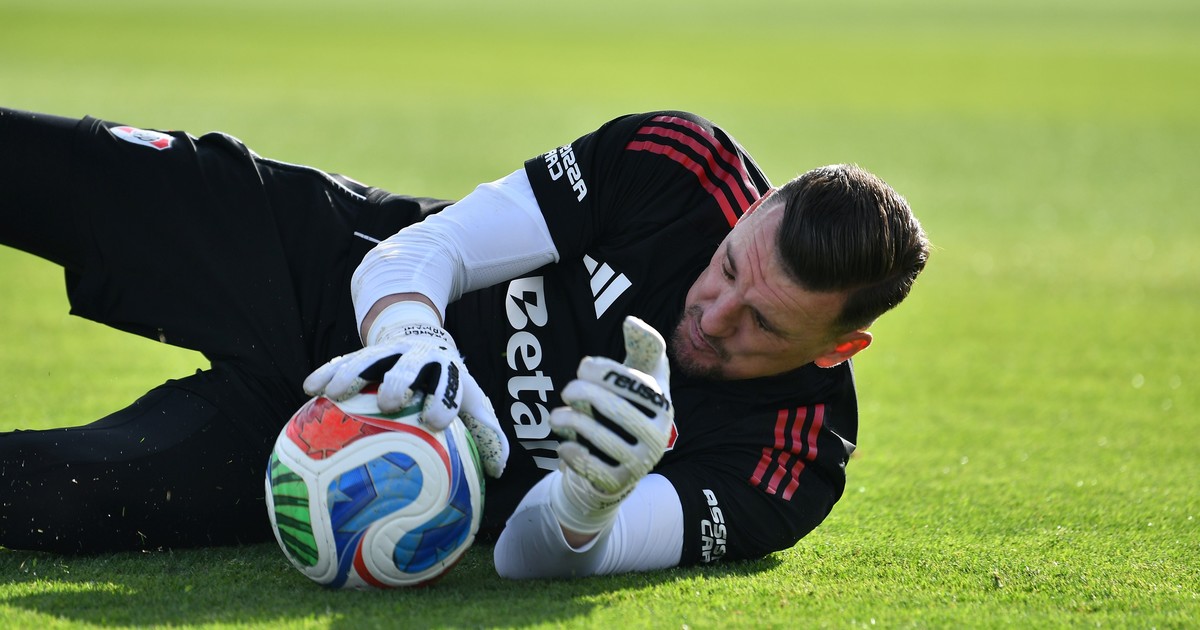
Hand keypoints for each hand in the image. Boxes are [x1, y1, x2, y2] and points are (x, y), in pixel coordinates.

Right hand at [303, 301, 507, 476]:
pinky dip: (327, 372)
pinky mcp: (362, 352)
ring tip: (337, 393)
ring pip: (369, 358)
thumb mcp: (471, 401)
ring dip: (354, 373)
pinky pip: (342, 360)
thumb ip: (486, 433)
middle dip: (400, 381)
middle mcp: (417, 357)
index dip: (443, 399)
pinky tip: (310, 388)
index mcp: (446, 370)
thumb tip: (498, 470)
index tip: (434, 421)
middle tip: (389, 402)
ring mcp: (387, 352)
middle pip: (409, 365)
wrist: (424, 340)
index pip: (449, 383)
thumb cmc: (448, 384)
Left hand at [549, 316, 672, 534]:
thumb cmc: (630, 408)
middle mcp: (657, 434)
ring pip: (601, 436)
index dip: (607, 370)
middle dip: (584, 394)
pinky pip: (593, 466)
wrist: (621, 465)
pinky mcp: (620, 482)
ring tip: (556, 416)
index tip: (584, 364)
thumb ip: (642, 346)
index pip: (635, 383)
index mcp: (663, 404)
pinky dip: (573, 452)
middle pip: (617, 408)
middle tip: (567, 390)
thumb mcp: (640, 376)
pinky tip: (564, 444)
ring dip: (571, 421)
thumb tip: (631, 321)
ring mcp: (640, 461)